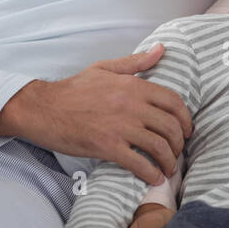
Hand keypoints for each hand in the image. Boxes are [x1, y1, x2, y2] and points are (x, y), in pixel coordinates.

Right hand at [0, 44, 191, 184]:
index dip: (186, 119)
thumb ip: (136, 62)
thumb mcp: (105, 68)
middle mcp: (131, 105)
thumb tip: (161, 49)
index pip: (173, 102)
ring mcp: (120, 126)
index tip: (186, 131)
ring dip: (168, 161)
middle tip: (177, 153)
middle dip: (179, 144)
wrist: (42, 108)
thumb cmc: (73, 89)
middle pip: (170, 127)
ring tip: (167, 168)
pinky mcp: (107, 146)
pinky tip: (153, 178)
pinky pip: (138, 163)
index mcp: (133, 86)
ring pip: (158, 146)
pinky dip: (150, 173)